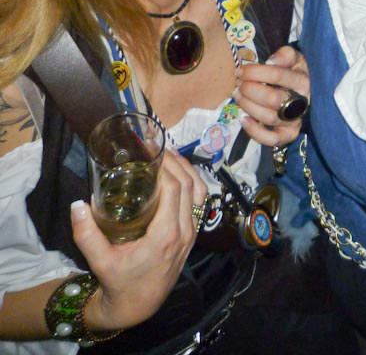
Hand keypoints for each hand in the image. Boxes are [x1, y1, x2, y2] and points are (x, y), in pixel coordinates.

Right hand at [73, 150, 205, 331]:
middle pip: (190, 187)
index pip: (174, 191)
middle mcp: (184, 232)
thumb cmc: (119, 282)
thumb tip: (77, 204)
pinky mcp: (192, 236)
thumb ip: (86, 233)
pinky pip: (199, 204)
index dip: (166, 169)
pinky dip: (193, 185)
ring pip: (200, 194)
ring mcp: (192, 234)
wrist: (138, 305)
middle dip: (176, 164)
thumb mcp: (99, 260)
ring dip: (189, 172)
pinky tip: (179, 176)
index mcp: (165, 235)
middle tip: (158, 149)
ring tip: (171, 157)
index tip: (151, 155)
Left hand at [235, 46, 308, 145]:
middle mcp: (301, 102)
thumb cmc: (295, 73)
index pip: (277, 75)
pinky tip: (243, 119)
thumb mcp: (295, 59)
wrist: (307, 92)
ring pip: (269, 117)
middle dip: (250, 90)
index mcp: (303, 81)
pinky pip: (272, 139)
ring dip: (248, 106)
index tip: (241, 71)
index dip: (255, 72)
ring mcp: (295, 120)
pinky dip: (255, 132)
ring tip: (238, 95)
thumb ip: (286, 55)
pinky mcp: (288, 135)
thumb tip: (271, 61)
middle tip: (239, 83)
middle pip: (272, 99)